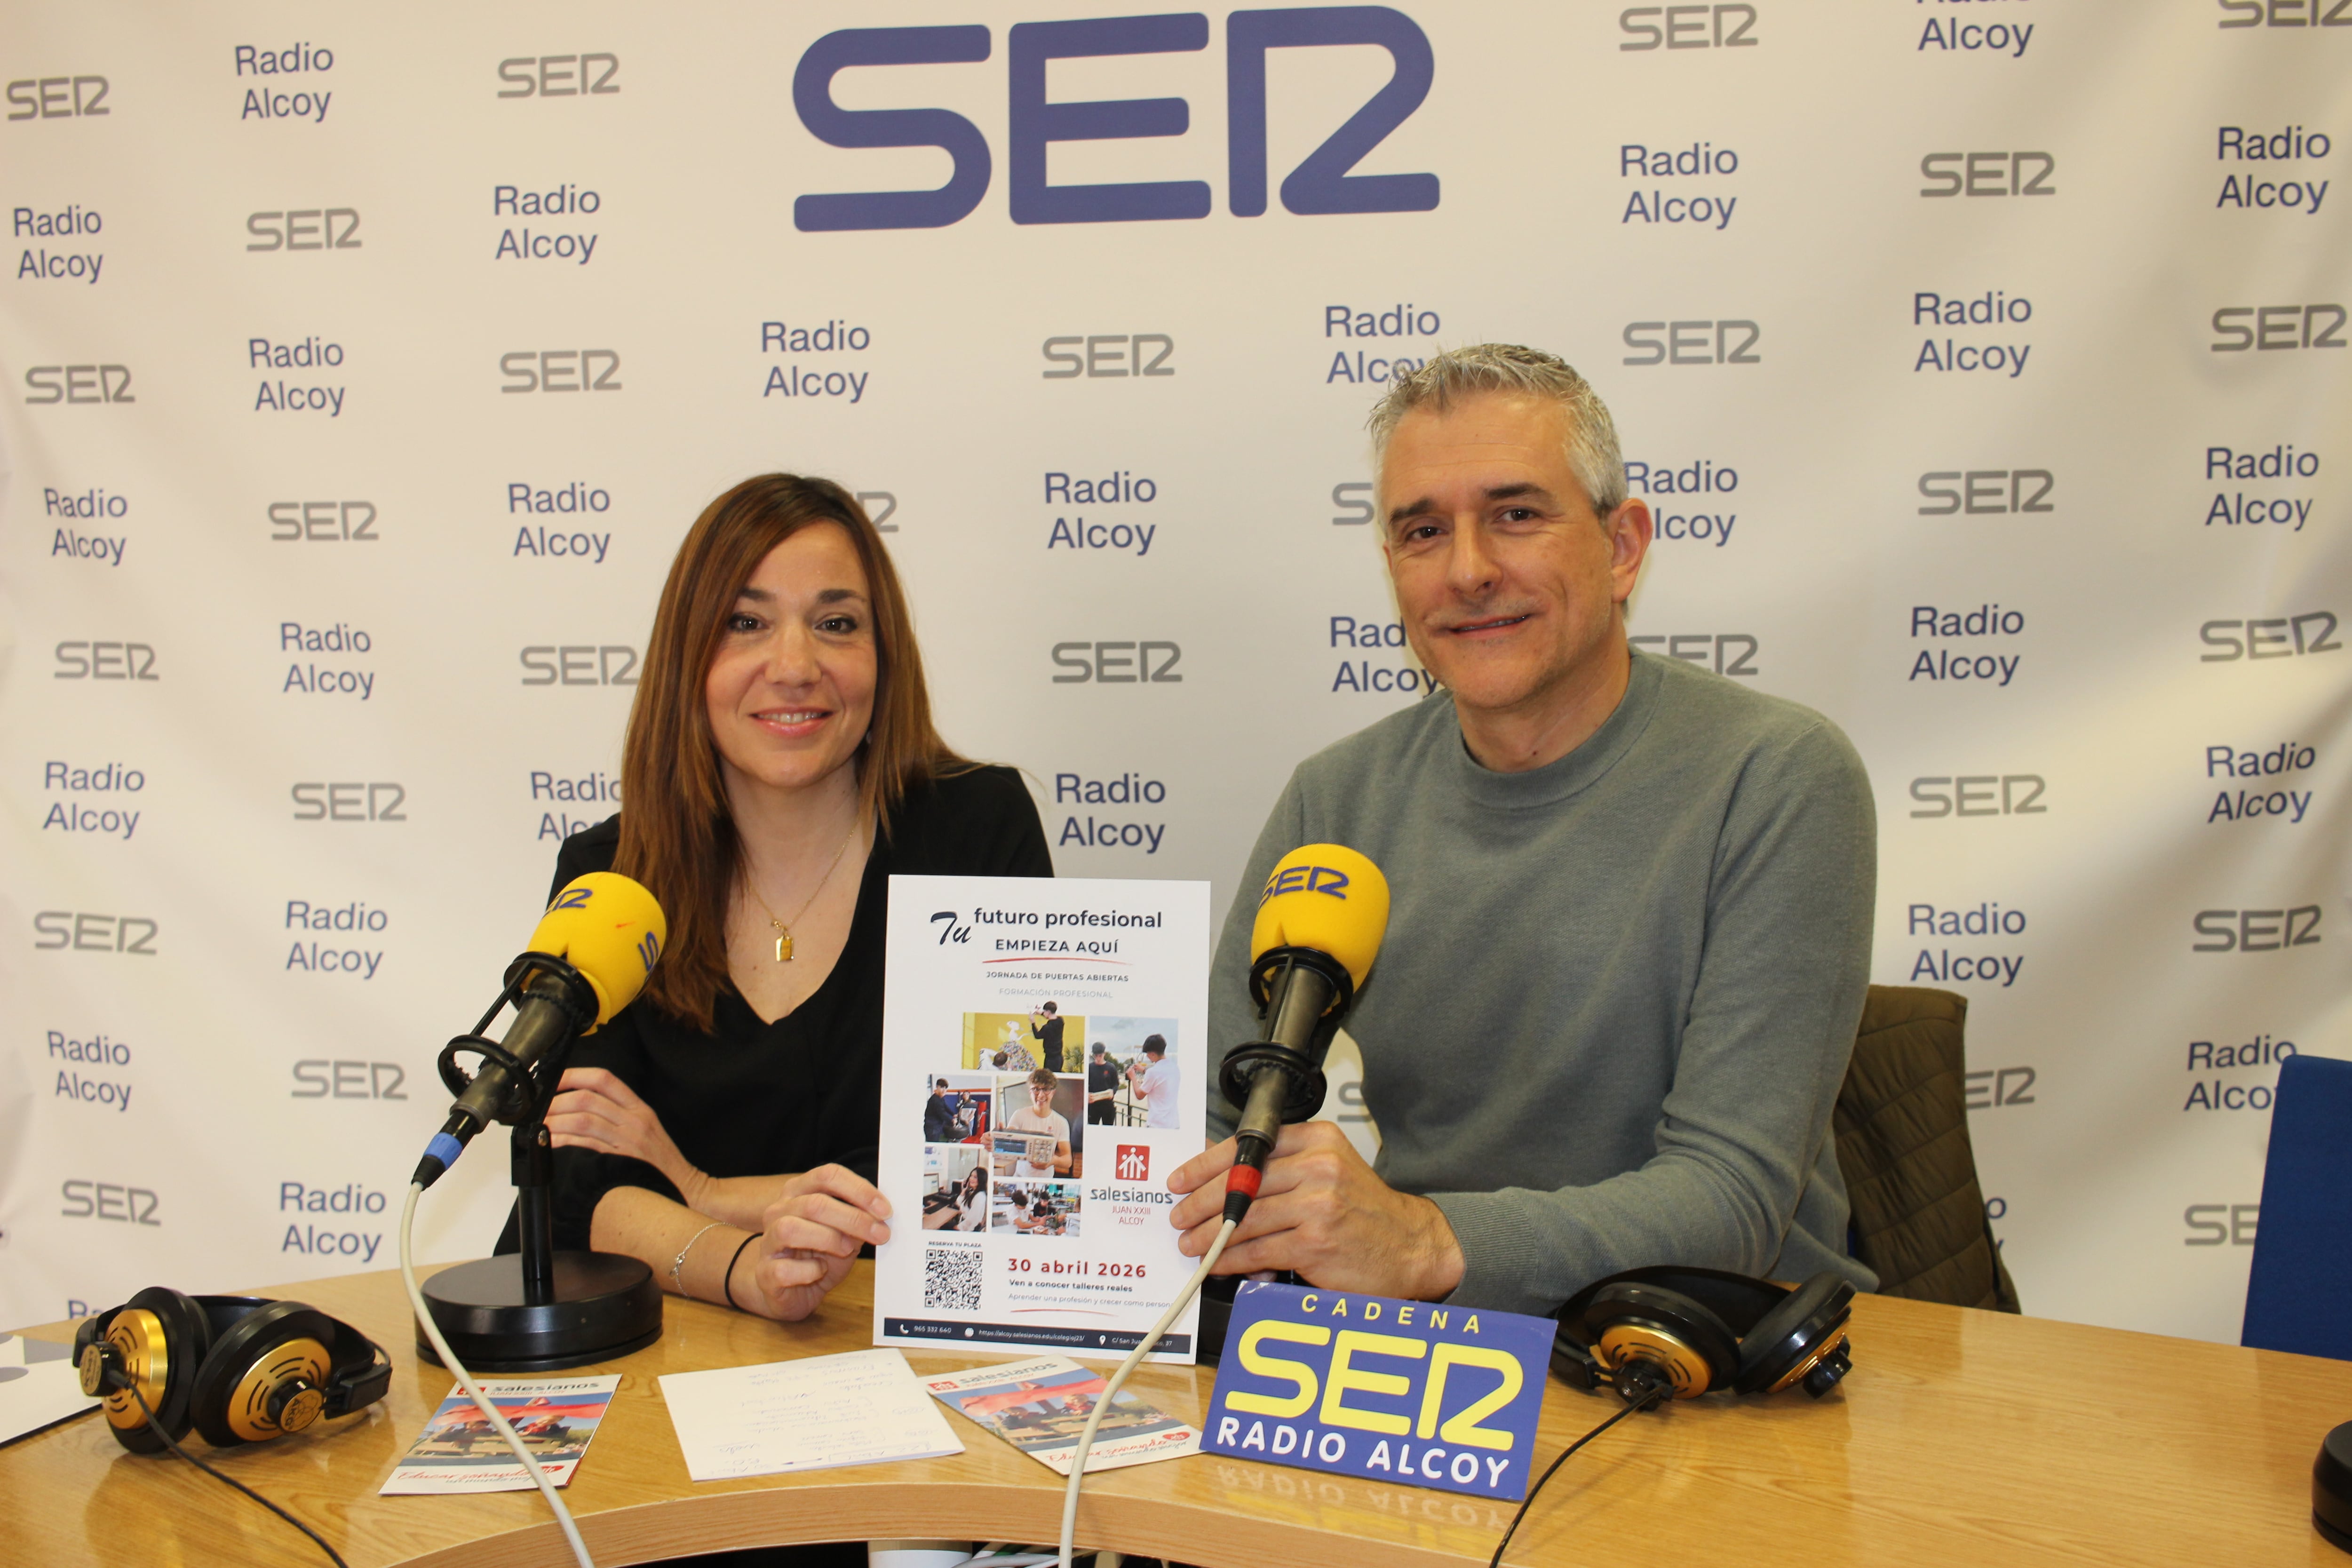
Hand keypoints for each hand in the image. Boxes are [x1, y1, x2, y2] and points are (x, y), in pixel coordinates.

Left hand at [546, 1068, 705, 1204]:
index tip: (554, 1080)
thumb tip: (580, 1106)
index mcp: (639, 1109)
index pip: (604, 1079)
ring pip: (583, 1120)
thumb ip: (620, 1114)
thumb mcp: (647, 1129)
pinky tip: (551, 1143)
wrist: (687, 1189)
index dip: (575, 1075)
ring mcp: (627, 1141)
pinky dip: (564, 1142)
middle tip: (538, 1109)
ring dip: (555, 1121)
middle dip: (557, 1101)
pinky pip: (585, 1146)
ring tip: (539, 1126)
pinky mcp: (620, 1161)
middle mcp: (634, 1120)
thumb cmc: (662, 1164)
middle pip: (588, 1098)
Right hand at [737, 1165, 892, 1321]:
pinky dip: (810, 1271)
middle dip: (854, 1218)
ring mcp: (768, 1241)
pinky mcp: (764, 1273)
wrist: (791, 1290)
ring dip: (829, 1239)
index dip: (859, 1190)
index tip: (885, 1210)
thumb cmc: (819, 1255)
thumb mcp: (845, 1233)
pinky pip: (785, 1269)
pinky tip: (819, 1271)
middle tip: (880, 1234)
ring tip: (847, 1250)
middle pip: (814, 1204)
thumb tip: (882, 1214)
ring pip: (791, 1229)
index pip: (827, 1176)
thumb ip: (859, 1219)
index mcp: (799, 1192)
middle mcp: (779, 1211)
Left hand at [1166, 1122, 1465, 1299]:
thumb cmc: (1365, 1212)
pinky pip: (1258, 1250)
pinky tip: (1219, 1263)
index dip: (1205, 1164)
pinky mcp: (1315, 1242)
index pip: (1247, 1146)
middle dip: (1199, 1202)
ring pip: (1245, 1218)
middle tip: (1178, 1214)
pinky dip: (1232, 1259)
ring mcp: (1318, 1205)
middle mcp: (1318, 1167)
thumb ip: (1281, 1166)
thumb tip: (1218, 1167)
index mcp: (1318, 1141)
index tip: (1181, 1179)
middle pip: (1240, 1181)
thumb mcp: (1329, 1170)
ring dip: (1209, 1235)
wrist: (1411, 1247)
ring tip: (1191, 1244)